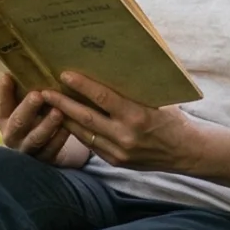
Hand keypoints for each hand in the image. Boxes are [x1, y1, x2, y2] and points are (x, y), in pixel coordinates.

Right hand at [0, 74, 90, 167]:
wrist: (45, 146)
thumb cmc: (34, 115)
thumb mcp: (23, 103)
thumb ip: (19, 88)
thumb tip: (16, 64)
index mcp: (4, 119)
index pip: (1, 104)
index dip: (3, 92)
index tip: (9, 77)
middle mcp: (12, 136)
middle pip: (17, 123)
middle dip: (27, 109)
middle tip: (38, 95)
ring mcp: (27, 150)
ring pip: (35, 139)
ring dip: (46, 126)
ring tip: (58, 112)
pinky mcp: (44, 161)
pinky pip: (51, 151)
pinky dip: (60, 139)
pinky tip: (68, 128)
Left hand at [46, 71, 196, 171]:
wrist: (186, 151)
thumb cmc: (172, 117)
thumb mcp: (156, 99)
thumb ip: (132, 90)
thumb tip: (107, 67)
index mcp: (138, 115)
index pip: (103, 98)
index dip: (81, 85)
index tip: (64, 74)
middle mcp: (126, 135)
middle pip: (85, 117)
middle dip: (61, 103)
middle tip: (43, 92)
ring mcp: (119, 152)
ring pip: (83, 133)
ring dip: (63, 119)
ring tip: (47, 106)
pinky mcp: (116, 162)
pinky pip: (91, 145)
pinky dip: (77, 132)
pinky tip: (65, 121)